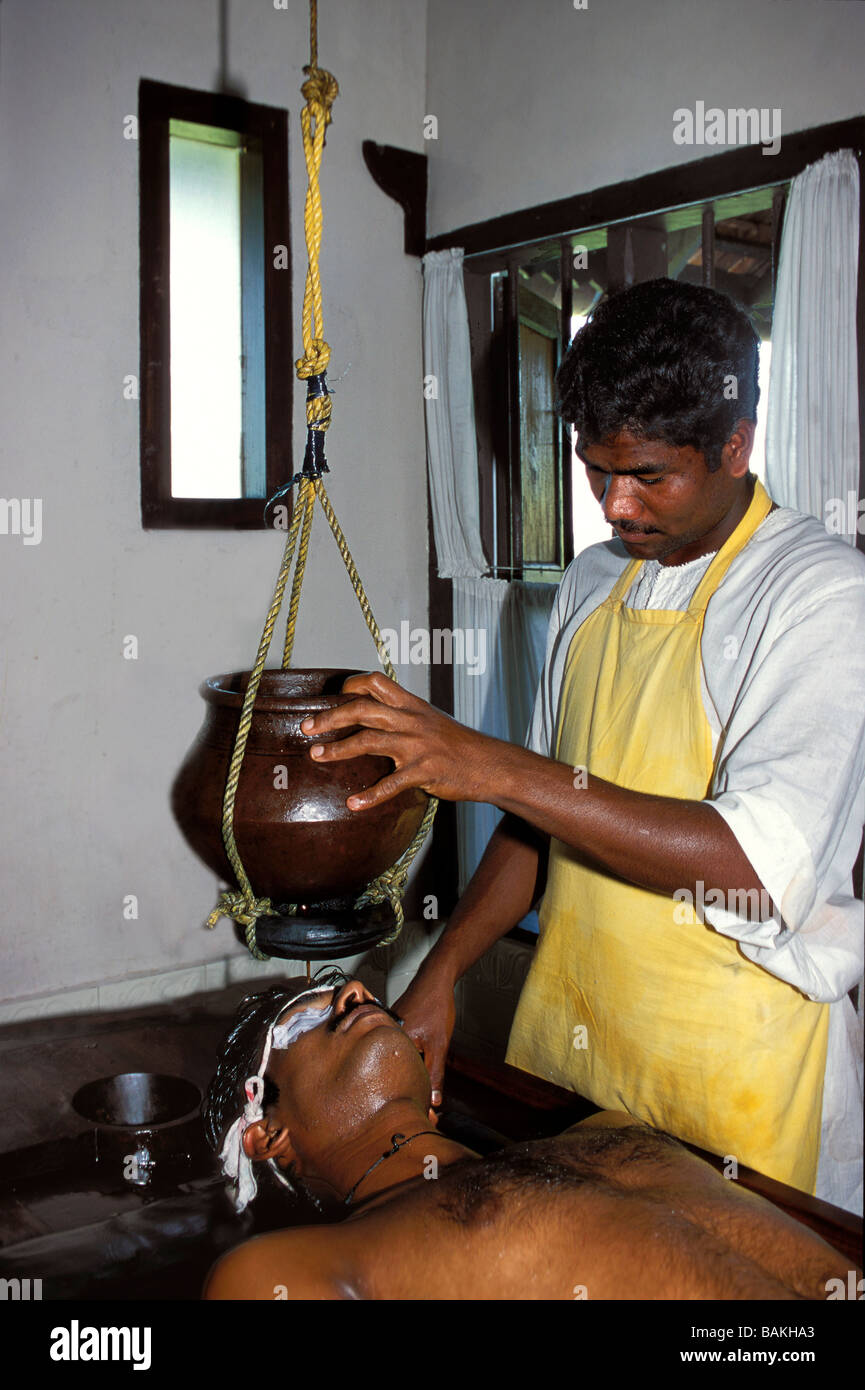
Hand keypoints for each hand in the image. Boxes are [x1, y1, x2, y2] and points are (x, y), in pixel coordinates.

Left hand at [301, 671, 496, 808]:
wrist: (490, 764)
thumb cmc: (458, 745)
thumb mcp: (431, 720)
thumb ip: (404, 716)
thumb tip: (374, 715)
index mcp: (412, 705)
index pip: (375, 682)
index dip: (350, 685)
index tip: (331, 694)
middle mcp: (411, 720)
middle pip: (362, 709)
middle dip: (330, 717)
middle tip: (307, 727)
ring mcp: (417, 746)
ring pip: (369, 741)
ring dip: (339, 749)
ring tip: (317, 756)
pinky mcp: (424, 772)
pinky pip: (391, 784)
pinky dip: (370, 795)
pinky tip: (354, 804)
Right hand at [395, 967, 456, 1108]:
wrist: (435, 979)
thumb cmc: (435, 1005)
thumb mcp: (439, 1044)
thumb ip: (435, 1073)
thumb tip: (433, 1101)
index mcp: (391, 1043)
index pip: (398, 1080)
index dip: (414, 1099)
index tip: (425, 1117)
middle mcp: (384, 1038)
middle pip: (394, 1074)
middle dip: (409, 1094)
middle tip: (425, 1114)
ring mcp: (387, 1033)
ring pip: (396, 1063)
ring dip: (408, 1079)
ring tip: (420, 1098)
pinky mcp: (392, 1029)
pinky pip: (398, 1052)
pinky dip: (407, 1064)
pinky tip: (416, 1072)